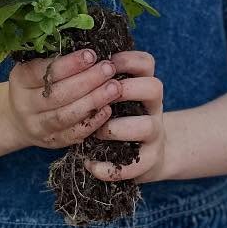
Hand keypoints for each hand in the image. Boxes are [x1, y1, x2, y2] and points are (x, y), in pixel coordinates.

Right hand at [6, 47, 123, 149]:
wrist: (20, 118)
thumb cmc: (37, 84)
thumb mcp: (37, 67)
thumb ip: (55, 57)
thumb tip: (89, 42)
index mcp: (20, 80)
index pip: (42, 71)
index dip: (68, 64)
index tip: (91, 54)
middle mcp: (25, 105)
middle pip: (57, 95)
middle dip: (86, 81)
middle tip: (109, 69)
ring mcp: (37, 126)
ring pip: (65, 116)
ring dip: (93, 101)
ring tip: (115, 88)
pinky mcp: (52, 142)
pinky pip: (73, 134)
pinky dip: (92, 122)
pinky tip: (108, 109)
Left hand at [86, 49, 166, 183]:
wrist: (146, 156)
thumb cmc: (120, 119)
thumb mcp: (116, 97)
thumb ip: (101, 82)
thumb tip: (71, 61)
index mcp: (144, 86)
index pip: (146, 62)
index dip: (126, 60)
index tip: (104, 63)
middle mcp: (154, 107)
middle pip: (154, 87)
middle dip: (125, 89)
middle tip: (102, 98)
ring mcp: (155, 134)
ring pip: (147, 126)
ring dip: (116, 128)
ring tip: (95, 134)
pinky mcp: (150, 161)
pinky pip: (135, 166)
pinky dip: (109, 167)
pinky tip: (90, 164)